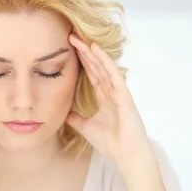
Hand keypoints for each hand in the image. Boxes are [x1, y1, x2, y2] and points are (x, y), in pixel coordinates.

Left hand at [66, 33, 152, 163]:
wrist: (125, 155)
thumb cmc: (111, 142)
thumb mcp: (87, 127)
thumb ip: (77, 119)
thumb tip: (66, 114)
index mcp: (104, 98)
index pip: (91, 74)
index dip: (82, 61)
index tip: (70, 48)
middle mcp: (111, 92)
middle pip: (96, 67)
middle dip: (84, 52)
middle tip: (72, 36)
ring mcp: (118, 92)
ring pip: (104, 67)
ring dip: (93, 52)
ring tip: (81, 39)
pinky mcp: (123, 95)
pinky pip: (113, 74)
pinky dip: (105, 61)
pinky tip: (96, 50)